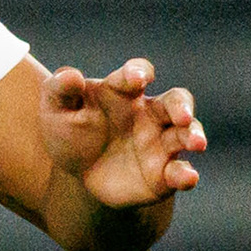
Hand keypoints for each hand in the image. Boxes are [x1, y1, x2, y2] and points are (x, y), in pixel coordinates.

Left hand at [38, 58, 205, 213]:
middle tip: (183, 115)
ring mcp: (159, 144)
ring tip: (196, 143)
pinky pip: (179, 172)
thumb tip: (72, 76)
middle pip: (176, 101)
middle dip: (182, 106)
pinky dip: (186, 174)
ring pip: (186, 134)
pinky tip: (187, 177)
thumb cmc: (69, 133)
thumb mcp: (55, 111)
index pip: (136, 74)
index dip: (139, 73)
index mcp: (123, 92)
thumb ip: (59, 90)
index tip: (139, 79)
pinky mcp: (162, 175)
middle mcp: (149, 114)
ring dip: (194, 136)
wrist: (77, 174)